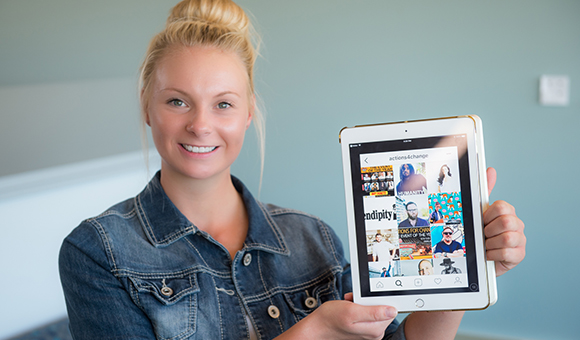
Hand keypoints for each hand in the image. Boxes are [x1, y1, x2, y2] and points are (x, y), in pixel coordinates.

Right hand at [276, 293, 396, 339]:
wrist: (319, 326)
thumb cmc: (331, 318)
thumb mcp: (352, 311)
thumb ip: (373, 312)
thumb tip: (392, 310)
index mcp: (375, 330)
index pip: (389, 309)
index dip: (376, 299)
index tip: (364, 299)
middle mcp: (374, 333)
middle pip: (381, 309)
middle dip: (368, 300)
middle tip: (355, 300)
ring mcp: (369, 331)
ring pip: (373, 309)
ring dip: (362, 303)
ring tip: (350, 303)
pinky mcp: (363, 329)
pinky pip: (366, 313)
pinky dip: (359, 306)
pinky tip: (350, 306)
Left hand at [484, 167, 525, 276]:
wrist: (480, 257)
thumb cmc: (481, 233)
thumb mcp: (479, 212)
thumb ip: (484, 191)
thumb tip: (491, 171)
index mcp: (507, 212)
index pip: (501, 206)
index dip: (488, 215)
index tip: (482, 221)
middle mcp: (516, 224)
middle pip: (506, 221)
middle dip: (489, 230)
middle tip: (483, 234)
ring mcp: (520, 240)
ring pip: (506, 238)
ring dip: (490, 243)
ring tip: (486, 244)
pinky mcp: (519, 255)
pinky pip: (506, 253)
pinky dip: (493, 254)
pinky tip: (490, 254)